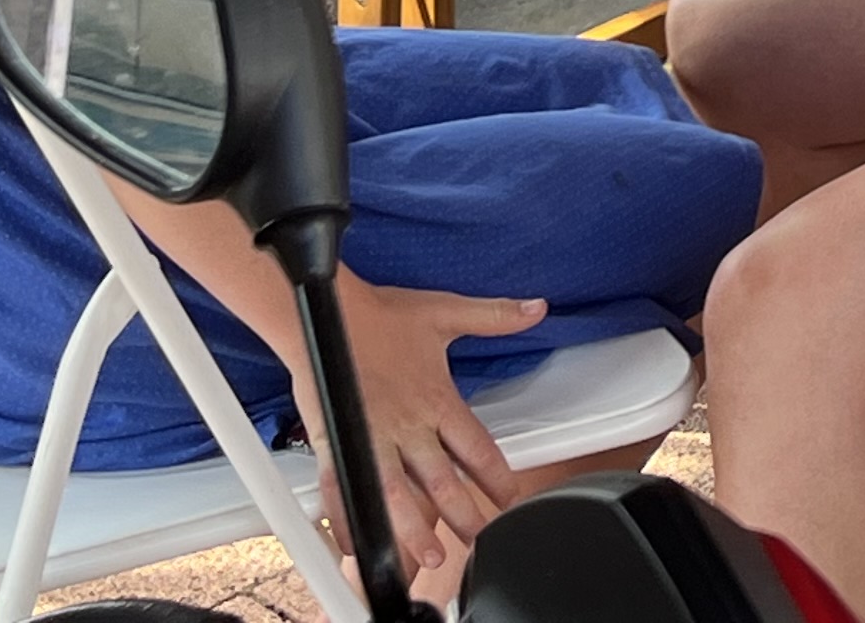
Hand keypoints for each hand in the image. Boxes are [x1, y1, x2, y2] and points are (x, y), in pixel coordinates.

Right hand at [316, 280, 536, 590]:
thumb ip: (495, 316)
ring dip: (415, 528)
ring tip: (432, 556)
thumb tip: (536, 308)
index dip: (497, 477)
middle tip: (480, 540)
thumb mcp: (447, 312)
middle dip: (463, 515)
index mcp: (437, 400)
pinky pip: (344, 489)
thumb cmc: (382, 316)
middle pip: (442, 482)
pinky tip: (359, 542)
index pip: (477, 448)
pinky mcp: (337, 444)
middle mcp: (408, 427)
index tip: (511, 499)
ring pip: (399, 496)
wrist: (328, 312)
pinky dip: (350, 517)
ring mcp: (372, 439)